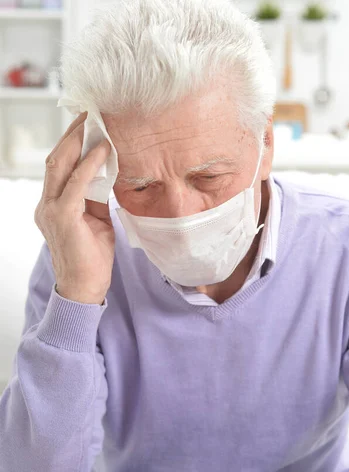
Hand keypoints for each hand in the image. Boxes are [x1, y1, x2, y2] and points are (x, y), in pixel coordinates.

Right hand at [34, 111, 115, 304]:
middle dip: (73, 134)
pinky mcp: (63, 218)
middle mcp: (47, 204)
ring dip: (78, 141)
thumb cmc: (92, 257)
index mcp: (53, 205)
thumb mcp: (97, 220)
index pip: (60, 166)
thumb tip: (108, 173)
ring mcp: (51, 210)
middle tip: (91, 113)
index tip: (88, 123)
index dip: (72, 143)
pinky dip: (89, 165)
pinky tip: (102, 150)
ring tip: (96, 123)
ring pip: (60, 165)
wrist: (86, 288)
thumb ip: (96, 197)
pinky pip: (76, 184)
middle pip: (56, 159)